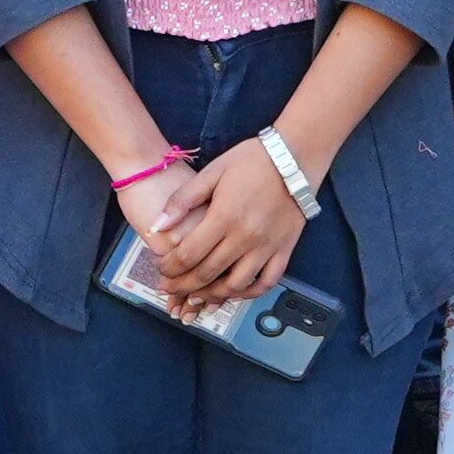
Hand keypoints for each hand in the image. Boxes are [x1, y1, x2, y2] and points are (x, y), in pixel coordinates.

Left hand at [136, 139, 308, 320]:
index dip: (170, 267)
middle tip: (168, 287)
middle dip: (182, 285)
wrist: (295, 157)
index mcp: (223, 217)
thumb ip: (183, 199)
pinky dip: (248, 294)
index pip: (188, 254)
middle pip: (207, 274)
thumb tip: (157, 226)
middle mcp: (244, 238)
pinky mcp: (284, 250)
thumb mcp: (212, 171)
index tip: (161, 269)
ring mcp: (266, 247)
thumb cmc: (252, 160)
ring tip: (195, 296)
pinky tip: (234, 293)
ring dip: (211, 296)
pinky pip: (266, 282)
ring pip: (235, 286)